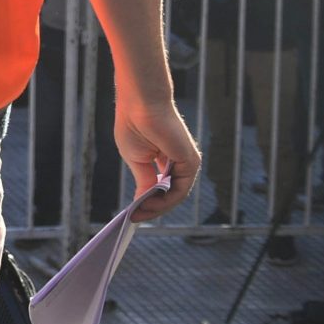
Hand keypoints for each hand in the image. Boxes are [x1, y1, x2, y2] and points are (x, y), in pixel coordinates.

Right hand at [115, 97, 199, 220]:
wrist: (141, 104)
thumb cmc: (134, 124)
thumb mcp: (136, 159)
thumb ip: (144, 181)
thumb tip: (142, 203)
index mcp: (166, 159)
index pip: (161, 187)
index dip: (148, 202)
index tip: (133, 213)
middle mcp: (179, 163)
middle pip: (169, 194)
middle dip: (152, 208)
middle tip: (134, 219)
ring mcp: (186, 164)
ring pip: (175, 196)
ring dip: (157, 208)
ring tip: (138, 215)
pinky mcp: (190, 162)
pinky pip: (179, 190)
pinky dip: (164, 201)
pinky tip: (147, 205)